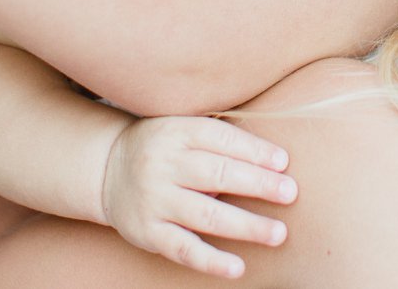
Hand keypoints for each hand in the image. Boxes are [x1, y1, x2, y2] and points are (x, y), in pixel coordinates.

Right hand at [102, 115, 295, 278]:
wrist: (106, 170)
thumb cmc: (163, 148)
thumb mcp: (182, 129)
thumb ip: (219, 139)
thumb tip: (275, 159)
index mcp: (176, 132)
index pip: (221, 139)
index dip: (253, 150)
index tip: (283, 162)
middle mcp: (163, 165)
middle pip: (217, 174)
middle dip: (257, 184)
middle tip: (291, 193)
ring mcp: (155, 200)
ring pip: (206, 215)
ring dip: (246, 225)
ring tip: (278, 233)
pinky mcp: (148, 233)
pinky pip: (183, 249)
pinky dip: (211, 260)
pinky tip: (238, 267)